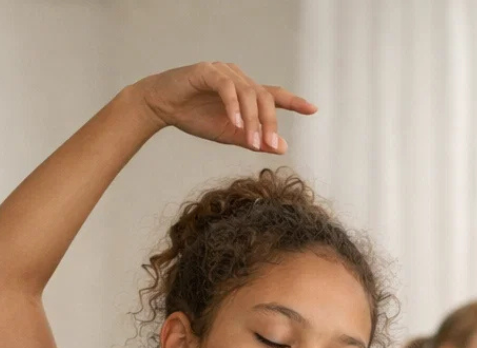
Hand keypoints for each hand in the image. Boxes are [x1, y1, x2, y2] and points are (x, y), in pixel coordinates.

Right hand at [134, 62, 315, 153]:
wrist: (163, 106)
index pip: (274, 95)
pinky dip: (233, 106)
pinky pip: (226, 88)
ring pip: (247, 93)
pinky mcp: (207, 72)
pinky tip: (235, 123)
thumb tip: (282, 147)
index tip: (313, 109)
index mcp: (246, 92)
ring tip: (252, 140)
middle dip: (269, 122)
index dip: (293, 102)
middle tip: (270, 145)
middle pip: (263, 97)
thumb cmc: (194, 117)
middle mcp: (239, 78)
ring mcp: (224, 72)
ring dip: (252, 119)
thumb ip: (254, 140)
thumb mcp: (228, 135)